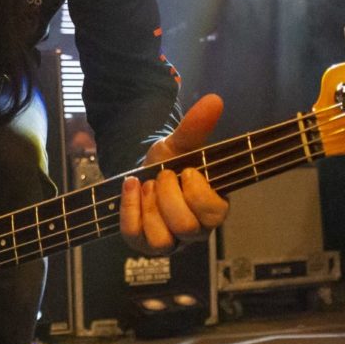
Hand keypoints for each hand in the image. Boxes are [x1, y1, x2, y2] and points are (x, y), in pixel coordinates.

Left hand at [120, 93, 229, 255]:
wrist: (143, 172)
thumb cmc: (170, 163)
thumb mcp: (180, 144)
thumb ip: (196, 127)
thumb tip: (214, 100)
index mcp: (213, 207)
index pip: (215, 212)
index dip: (197, 192)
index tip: (186, 171)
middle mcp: (195, 230)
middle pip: (187, 227)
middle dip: (169, 196)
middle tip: (162, 176)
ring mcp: (169, 241)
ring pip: (162, 240)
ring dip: (149, 206)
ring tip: (146, 185)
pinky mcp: (143, 243)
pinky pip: (135, 237)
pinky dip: (129, 210)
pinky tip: (130, 187)